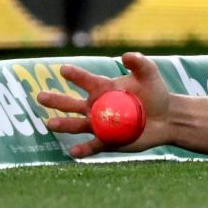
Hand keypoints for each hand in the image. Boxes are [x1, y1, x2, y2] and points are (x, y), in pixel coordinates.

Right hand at [37, 52, 172, 157]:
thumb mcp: (150, 75)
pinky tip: (73, 151)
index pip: (85, 80)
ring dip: (63, 124)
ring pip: (76, 125)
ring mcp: (98, 124)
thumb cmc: (155, 93)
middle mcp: (94, 107)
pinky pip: (92, 146)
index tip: (64, 70)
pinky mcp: (106, 141)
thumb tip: (126, 55)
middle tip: (40, 96)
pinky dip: (82, 149)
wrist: (167, 118)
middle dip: (55, 100)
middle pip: (71, 104)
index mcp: (101, 88)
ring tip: (50, 123)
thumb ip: (139, 63)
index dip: (75, 75)